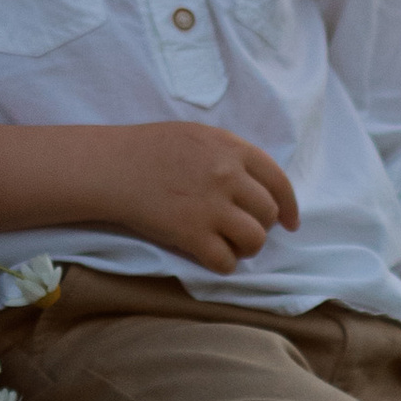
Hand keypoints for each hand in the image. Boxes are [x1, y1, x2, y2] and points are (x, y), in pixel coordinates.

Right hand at [112, 121, 299, 273]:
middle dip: (261, 227)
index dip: (289, 206)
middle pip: (268, 214)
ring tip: (228, 244)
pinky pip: (226, 262)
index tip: (289, 222)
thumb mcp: (199, 136)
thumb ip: (231, 154)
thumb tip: (257, 184)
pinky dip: (223, 264)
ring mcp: (211, 207)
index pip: (278, 182)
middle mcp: (228, 177)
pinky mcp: (191, 235)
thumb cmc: (149, 148)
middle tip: (242, 230)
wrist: (111, 167)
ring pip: (254, 240)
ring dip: (245, 247)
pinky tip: (210, 256)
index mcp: (232, 149)